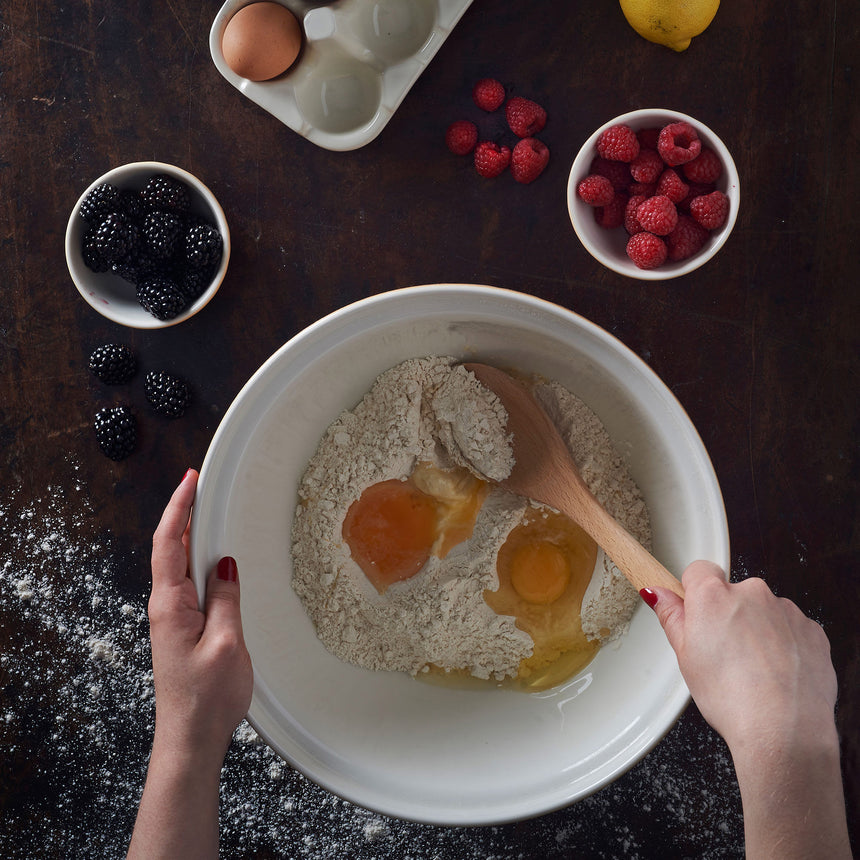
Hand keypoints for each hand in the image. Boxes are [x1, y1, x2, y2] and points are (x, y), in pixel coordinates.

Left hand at [148, 468, 252, 764]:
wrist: (191, 737)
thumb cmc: (207, 698)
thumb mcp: (227, 642)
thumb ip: (226, 598)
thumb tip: (227, 564)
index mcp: (171, 605)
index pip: (170, 543)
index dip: (179, 508)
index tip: (190, 480)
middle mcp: (166, 607)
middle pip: (171, 548)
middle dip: (183, 513)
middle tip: (200, 486)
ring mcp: (172, 618)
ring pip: (179, 565)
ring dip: (191, 535)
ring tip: (207, 511)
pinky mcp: (183, 628)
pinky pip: (189, 584)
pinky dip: (198, 560)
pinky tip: (212, 557)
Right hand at [643, 561, 851, 859]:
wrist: (785, 730)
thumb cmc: (733, 698)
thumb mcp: (685, 657)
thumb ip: (671, 616)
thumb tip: (657, 592)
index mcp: (714, 596)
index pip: (698, 570)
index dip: (694, 593)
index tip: (695, 615)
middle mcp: (752, 593)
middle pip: (733, 592)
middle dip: (728, 615)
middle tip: (722, 654)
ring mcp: (786, 610)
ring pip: (764, 611)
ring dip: (757, 630)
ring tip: (752, 670)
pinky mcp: (812, 630)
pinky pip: (791, 628)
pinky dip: (784, 645)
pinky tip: (776, 673)